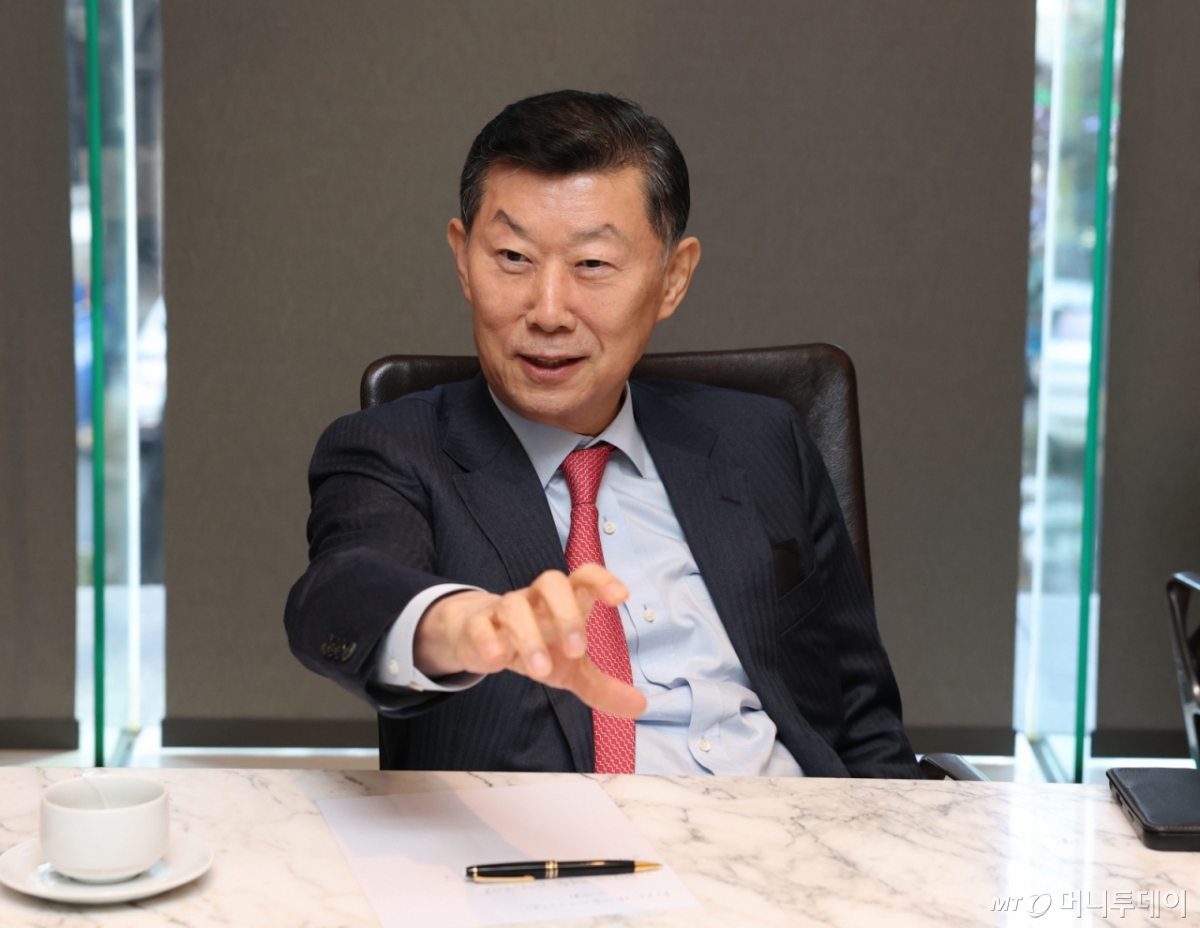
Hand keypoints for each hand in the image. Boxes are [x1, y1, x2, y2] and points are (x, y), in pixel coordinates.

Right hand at [412, 565, 646, 718]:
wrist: (479, 638)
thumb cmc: (536, 644)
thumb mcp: (571, 669)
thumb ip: (602, 686)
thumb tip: (640, 706)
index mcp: (565, 601)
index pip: (584, 576)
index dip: (602, 580)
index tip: (620, 597)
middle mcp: (536, 598)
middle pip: (551, 582)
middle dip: (566, 614)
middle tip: (577, 650)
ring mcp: (504, 609)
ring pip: (514, 606)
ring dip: (529, 636)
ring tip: (541, 671)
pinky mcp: (477, 626)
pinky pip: (479, 625)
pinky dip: (487, 639)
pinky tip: (496, 659)